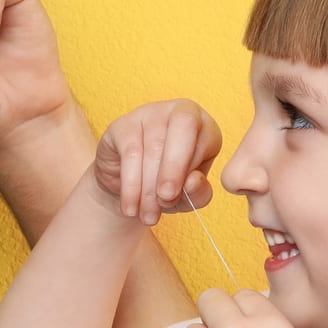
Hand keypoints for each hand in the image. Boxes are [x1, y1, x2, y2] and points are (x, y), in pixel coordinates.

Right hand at [93, 99, 222, 224]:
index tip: (178, 199)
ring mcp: (150, 113)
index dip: (191, 171)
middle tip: (165, 199)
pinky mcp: (123, 124)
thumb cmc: (166, 187)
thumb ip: (199, 192)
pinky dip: (131, 185)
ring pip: (153, 146)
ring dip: (150, 187)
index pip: (204, 139)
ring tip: (148, 215)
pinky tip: (130, 207)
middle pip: (182, 128)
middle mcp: (179, 112)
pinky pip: (129, 153)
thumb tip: (193, 181)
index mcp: (204, 127)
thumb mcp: (188, 195)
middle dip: (174, 168)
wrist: (128, 189)